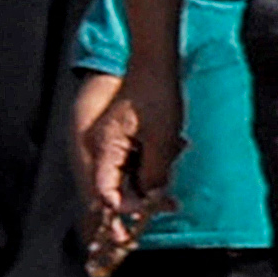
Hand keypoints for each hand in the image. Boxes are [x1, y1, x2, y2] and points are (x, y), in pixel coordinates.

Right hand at [110, 82, 184, 228]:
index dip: (124, 208)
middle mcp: (102, 149)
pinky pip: (132, 164)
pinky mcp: (121, 140)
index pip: (104, 193)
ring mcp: (110, 144)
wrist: (155, 65)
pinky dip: (150, 168)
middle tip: (170, 206)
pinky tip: (172, 156)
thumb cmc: (157, 96)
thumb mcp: (162, 140)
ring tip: (176, 179)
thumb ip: (154, 174)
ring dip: (149, 184)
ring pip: (125, 178)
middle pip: (114, 189)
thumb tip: (151, 199)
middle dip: (141, 201)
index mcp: (105, 149)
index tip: (148, 211)